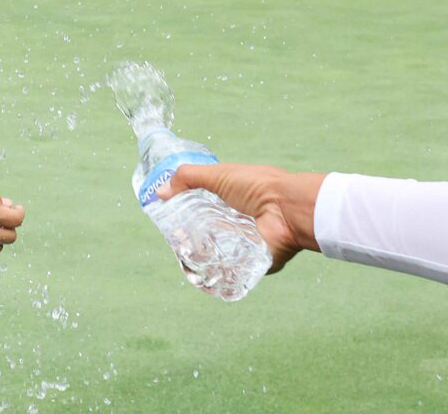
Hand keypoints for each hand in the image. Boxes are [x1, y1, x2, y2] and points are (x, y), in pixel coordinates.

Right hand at [161, 164, 326, 273]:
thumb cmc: (256, 187)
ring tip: (183, 255)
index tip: (168, 218)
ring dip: (199, 255)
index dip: (185, 212)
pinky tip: (199, 271)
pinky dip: (214, 272)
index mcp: (230, 200)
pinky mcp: (249, 264)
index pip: (202, 208)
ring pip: (213, 254)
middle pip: (205, 233)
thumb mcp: (218, 174)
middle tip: (174, 239)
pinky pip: (228, 271)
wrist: (287, 211)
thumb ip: (188, 178)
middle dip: (188, 237)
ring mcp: (243, 244)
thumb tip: (160, 193)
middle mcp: (236, 222)